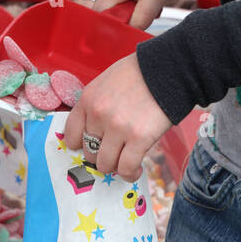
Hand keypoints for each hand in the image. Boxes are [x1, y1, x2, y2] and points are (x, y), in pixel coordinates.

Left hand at [63, 53, 171, 180]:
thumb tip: (95, 133)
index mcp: (88, 99)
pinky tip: (135, 170)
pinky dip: (130, 174)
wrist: (168, 68)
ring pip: (105, 164)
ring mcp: (118, 127)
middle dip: (102, 154)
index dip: (82, 145)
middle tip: (116, 151)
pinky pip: (126, 168)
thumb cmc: (140, 74)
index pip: (71, 135)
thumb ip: (97, 105)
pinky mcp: (139, 138)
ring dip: (115, 166)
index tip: (92, 146)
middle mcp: (98, 115)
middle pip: (89, 152)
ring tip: (126, 162)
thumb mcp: (107, 82)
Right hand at [78, 0, 185, 30]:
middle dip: (111, 21)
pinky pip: (96, 2)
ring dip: (109, 14)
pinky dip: (109, 8)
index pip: (101, 14)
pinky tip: (124, 3)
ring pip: (92, 9)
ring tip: (130, 7)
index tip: (125, 32)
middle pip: (93, 12)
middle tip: (132, 16)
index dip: (111, 27)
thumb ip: (141, 18)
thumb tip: (125, 35)